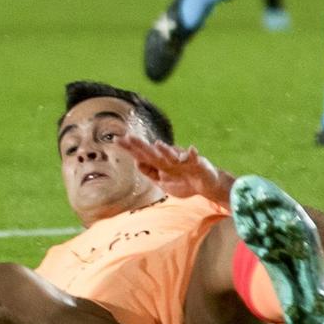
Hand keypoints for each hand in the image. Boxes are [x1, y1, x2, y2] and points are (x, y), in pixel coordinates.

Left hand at [119, 134, 234, 202]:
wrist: (206, 186)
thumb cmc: (183, 182)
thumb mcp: (162, 182)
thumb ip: (149, 172)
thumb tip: (135, 161)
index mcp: (159, 163)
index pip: (141, 154)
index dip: (130, 148)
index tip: (116, 140)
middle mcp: (168, 159)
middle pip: (153, 152)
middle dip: (142, 145)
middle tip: (129, 137)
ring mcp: (182, 160)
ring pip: (172, 154)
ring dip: (166, 150)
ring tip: (157, 145)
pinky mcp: (197, 163)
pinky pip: (195, 158)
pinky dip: (192, 154)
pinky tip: (191, 150)